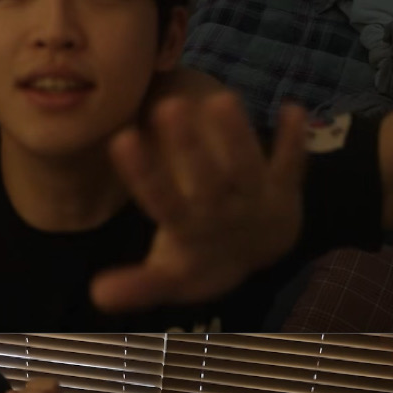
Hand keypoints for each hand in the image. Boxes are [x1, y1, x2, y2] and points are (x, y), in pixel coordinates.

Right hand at [92, 92, 308, 316]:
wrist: (257, 257)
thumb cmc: (199, 257)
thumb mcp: (169, 275)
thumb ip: (138, 284)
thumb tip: (98, 294)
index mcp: (190, 231)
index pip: (163, 203)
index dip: (143, 175)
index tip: (121, 139)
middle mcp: (224, 214)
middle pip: (208, 181)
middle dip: (189, 146)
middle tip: (168, 105)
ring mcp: (257, 200)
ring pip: (248, 168)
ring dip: (239, 136)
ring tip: (221, 98)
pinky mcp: (284, 188)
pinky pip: (292, 164)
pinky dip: (295, 140)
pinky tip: (294, 108)